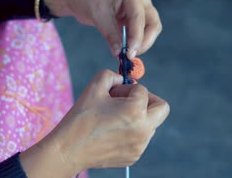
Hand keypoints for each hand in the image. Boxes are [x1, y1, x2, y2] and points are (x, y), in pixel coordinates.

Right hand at [21, 70, 168, 175]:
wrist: (69, 148)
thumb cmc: (81, 117)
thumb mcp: (94, 87)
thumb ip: (112, 75)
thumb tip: (122, 79)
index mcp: (135, 110)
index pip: (142, 90)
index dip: (126, 88)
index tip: (113, 94)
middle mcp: (143, 129)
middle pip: (161, 108)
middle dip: (148, 100)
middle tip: (131, 101)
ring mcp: (140, 145)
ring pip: (150, 124)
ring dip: (139, 117)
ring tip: (115, 118)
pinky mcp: (134, 156)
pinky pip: (141, 139)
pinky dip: (131, 132)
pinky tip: (112, 132)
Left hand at [43, 0, 161, 57]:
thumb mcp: (97, 15)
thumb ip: (110, 34)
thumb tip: (120, 53)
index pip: (139, 17)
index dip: (137, 37)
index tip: (129, 53)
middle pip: (152, 23)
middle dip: (144, 41)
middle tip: (131, 56)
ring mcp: (139, 7)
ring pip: (150, 28)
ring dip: (141, 43)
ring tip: (126, 54)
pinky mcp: (133, 17)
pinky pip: (140, 31)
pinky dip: (134, 42)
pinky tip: (125, 50)